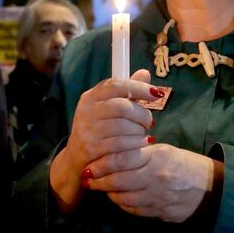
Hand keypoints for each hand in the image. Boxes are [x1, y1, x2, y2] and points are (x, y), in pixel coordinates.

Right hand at [50, 69, 159, 212]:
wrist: (77, 159)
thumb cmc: (99, 130)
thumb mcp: (109, 108)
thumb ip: (128, 92)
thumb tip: (145, 73)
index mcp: (91, 96)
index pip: (116, 84)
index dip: (139, 87)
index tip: (156, 94)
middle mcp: (86, 110)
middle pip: (122, 107)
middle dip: (142, 115)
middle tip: (150, 122)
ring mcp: (87, 129)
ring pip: (124, 127)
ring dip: (140, 131)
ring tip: (144, 135)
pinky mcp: (91, 148)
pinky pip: (121, 144)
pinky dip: (136, 144)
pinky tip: (141, 144)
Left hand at [86, 143, 220, 222]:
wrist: (209, 187)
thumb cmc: (181, 164)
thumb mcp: (163, 151)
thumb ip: (139, 153)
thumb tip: (111, 156)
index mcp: (158, 158)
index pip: (122, 160)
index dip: (102, 164)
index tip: (89, 166)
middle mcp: (158, 179)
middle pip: (119, 182)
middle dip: (100, 182)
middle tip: (89, 180)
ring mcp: (160, 198)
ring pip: (125, 199)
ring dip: (110, 194)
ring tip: (103, 188)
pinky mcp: (161, 213)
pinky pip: (135, 210)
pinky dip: (123, 204)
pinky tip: (119, 198)